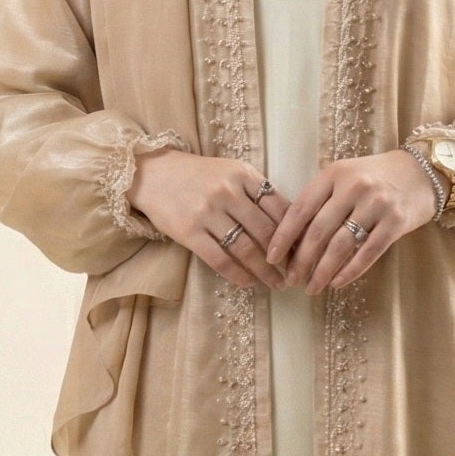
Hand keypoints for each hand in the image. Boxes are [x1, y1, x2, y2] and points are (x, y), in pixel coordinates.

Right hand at [130, 148, 287, 287]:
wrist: (153, 174)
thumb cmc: (197, 175)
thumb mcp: (230, 172)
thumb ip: (256, 192)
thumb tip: (287, 225)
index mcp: (243, 175)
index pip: (279, 207)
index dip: (293, 233)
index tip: (301, 250)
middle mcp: (228, 192)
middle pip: (265, 231)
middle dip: (283, 257)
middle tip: (293, 273)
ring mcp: (207, 213)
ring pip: (245, 249)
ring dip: (264, 271)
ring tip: (275, 283)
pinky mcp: (189, 232)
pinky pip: (220, 259)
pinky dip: (238, 275)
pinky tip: (249, 282)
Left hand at [266, 151, 434, 293]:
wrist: (421, 172)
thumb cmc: (375, 178)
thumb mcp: (344, 178)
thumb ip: (321, 201)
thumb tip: (291, 240)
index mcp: (334, 174)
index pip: (301, 208)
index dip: (283, 236)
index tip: (271, 258)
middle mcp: (354, 187)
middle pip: (318, 231)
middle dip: (301, 260)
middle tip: (291, 280)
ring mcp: (377, 204)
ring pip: (341, 245)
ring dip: (322, 271)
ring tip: (312, 287)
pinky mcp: (396, 222)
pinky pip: (368, 252)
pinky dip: (350, 271)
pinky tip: (337, 282)